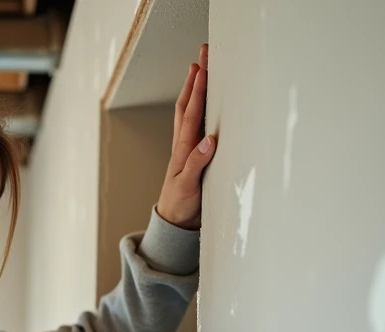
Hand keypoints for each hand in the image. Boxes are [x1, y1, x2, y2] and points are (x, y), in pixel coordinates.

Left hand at [156, 44, 216, 230]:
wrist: (175, 222)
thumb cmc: (181, 205)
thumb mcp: (189, 185)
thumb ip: (198, 163)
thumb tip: (209, 139)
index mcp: (185, 149)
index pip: (193, 113)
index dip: (198, 90)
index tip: (203, 67)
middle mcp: (184, 145)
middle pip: (189, 105)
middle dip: (195, 80)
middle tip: (201, 56)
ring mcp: (188, 149)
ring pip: (190, 113)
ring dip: (194, 90)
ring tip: (199, 70)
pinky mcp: (193, 155)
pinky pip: (195, 125)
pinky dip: (198, 109)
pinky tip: (202, 103)